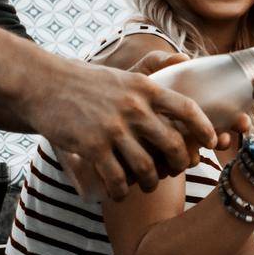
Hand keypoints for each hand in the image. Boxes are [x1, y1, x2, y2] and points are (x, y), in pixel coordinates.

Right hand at [25, 56, 215, 201]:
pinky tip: (120, 193)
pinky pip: (116, 177)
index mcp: (145, 89)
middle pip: (172, 144)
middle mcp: (134, 108)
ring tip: (148, 184)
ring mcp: (112, 128)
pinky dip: (122, 191)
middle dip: (180, 163)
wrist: (42, 83)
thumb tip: (186, 61)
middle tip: (177, 169)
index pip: (187, 109)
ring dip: (151, 182)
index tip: (211, 141)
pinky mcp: (91, 146)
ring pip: (146, 167)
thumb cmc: (87, 81)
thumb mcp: (125, 74)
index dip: (204, 128)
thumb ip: (154, 74)